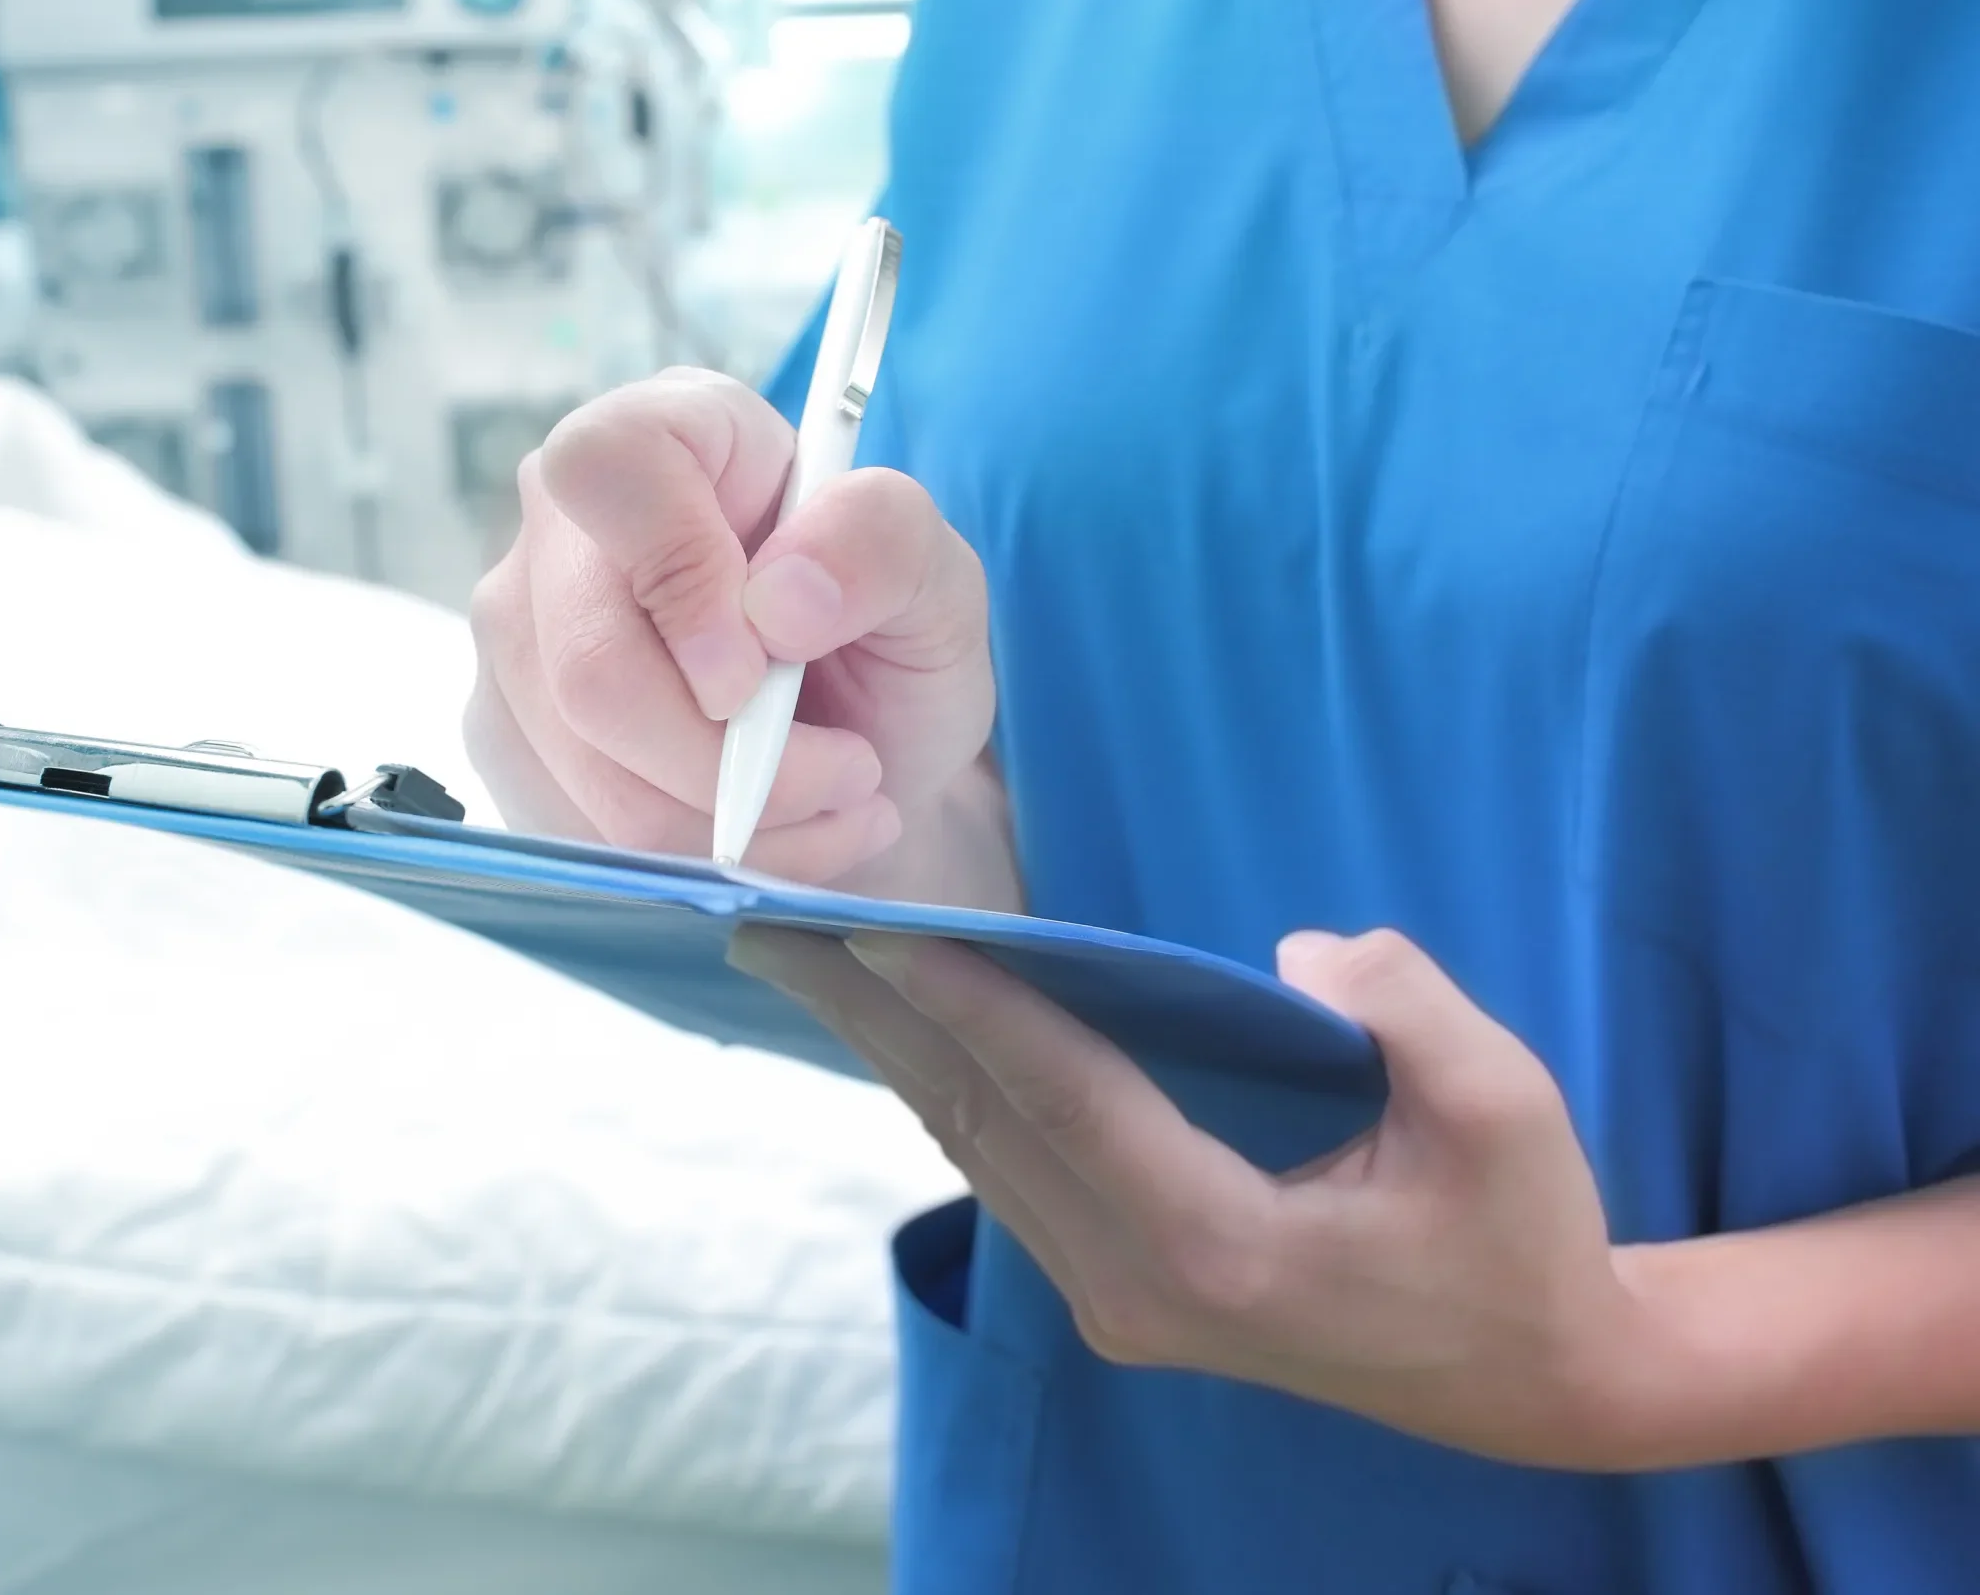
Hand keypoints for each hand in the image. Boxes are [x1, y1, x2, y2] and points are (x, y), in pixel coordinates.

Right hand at [466, 367, 996, 884]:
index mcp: (672, 434)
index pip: (609, 468)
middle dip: (734, 761)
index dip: (678, 575)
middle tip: (850, 773)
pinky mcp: (509, 735)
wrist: (861, 751)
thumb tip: (781, 599)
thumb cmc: (888, 639)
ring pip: (588, 768)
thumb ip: (883, 546)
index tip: (759, 672)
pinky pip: (582, 829)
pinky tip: (771, 833)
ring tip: (833, 804)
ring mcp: (522, 634)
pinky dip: (698, 858)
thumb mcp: (938, 579)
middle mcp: (567, 526)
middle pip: (590, 663)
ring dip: (737, 822)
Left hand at [729, 924, 1663, 1468]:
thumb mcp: (1505, 1107)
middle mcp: (1140, 1286)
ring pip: (980, 1154)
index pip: (1063, 1094)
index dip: (966, 1001)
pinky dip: (952, 1089)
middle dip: (873, 1017)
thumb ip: (1402, 1006)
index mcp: (1221, 1243)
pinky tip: (907, 1029)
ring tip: (808, 961)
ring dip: (895, 1052)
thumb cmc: (1525, 1238)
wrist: (1537, 1380)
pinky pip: (1011, 1172)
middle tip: (766, 925)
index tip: (870, 923)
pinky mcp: (1124, 1296)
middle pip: (982, 1124)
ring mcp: (1121, 1304)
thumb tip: (1289, 954)